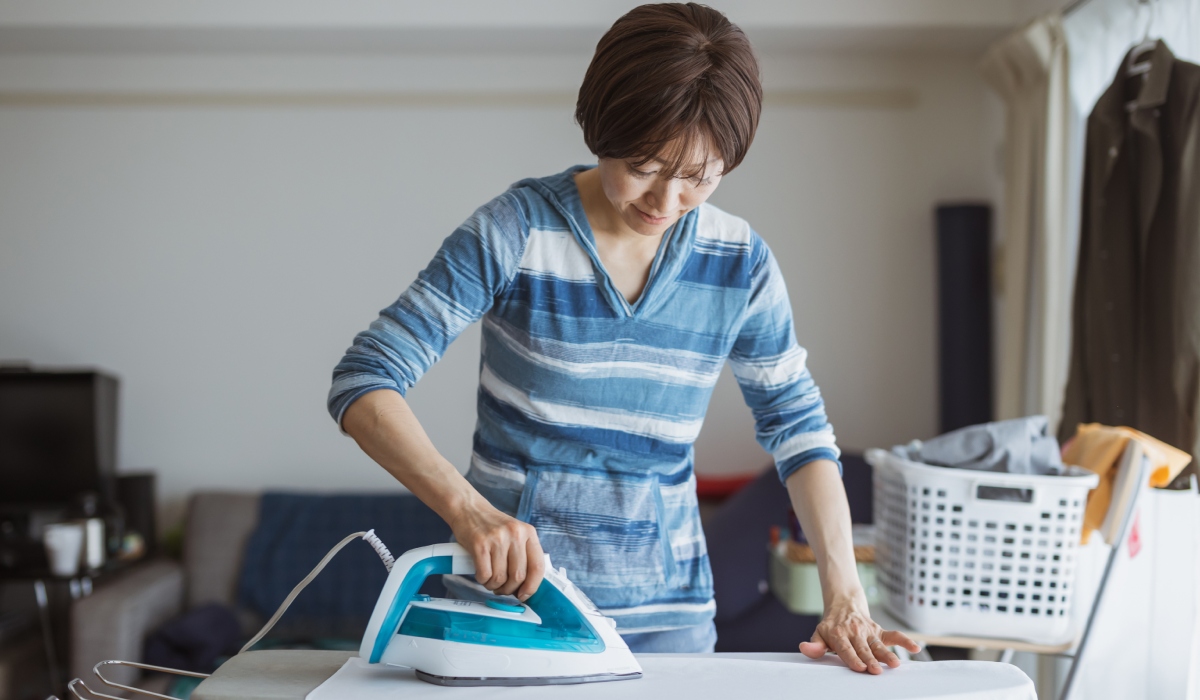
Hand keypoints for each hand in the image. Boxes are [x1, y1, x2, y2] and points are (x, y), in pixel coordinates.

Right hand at [448, 497, 544, 600]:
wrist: (469, 509)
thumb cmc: (492, 526)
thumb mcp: (515, 534)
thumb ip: (524, 554)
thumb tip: (527, 586)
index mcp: (528, 533)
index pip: (538, 566)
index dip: (532, 586)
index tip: (524, 595)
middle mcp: (515, 534)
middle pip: (518, 576)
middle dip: (509, 589)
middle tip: (502, 589)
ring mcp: (497, 539)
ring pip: (500, 578)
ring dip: (494, 586)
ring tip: (490, 580)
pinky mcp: (479, 544)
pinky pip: (485, 575)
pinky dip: (483, 580)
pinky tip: (481, 575)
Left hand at [800, 597, 920, 673]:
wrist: (844, 604)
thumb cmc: (831, 625)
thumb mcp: (819, 633)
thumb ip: (815, 644)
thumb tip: (805, 648)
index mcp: (839, 634)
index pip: (846, 648)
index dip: (852, 658)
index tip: (859, 667)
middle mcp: (855, 632)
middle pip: (863, 648)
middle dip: (870, 659)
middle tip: (876, 670)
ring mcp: (868, 631)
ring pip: (879, 644)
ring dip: (887, 653)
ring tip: (895, 663)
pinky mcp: (879, 631)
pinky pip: (894, 635)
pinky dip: (905, 640)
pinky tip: (915, 647)